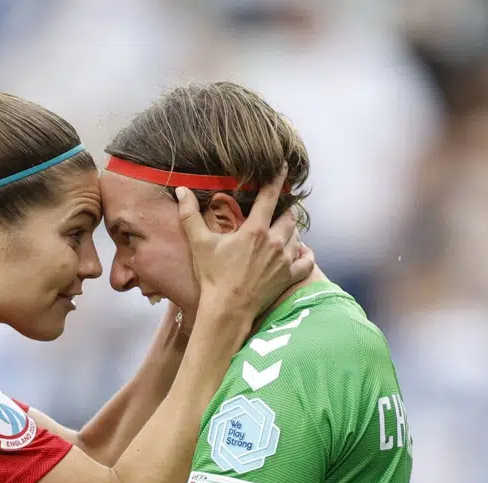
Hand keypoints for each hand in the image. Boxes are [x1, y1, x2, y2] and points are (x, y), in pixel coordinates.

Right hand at [178, 168, 314, 320]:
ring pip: (297, 236)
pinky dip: (305, 254)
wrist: (227, 310)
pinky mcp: (289, 277)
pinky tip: (300, 251)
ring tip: (281, 232)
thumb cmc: (212, 277)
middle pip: (289, 216)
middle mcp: (275, 242)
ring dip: (290, 232)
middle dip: (284, 210)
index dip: (277, 178)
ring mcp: (285, 261)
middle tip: (277, 210)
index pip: (270, 196)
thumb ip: (190, 215)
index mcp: (255, 230)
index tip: (283, 166)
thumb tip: (181, 190)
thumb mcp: (199, 244)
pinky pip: (307, 261)